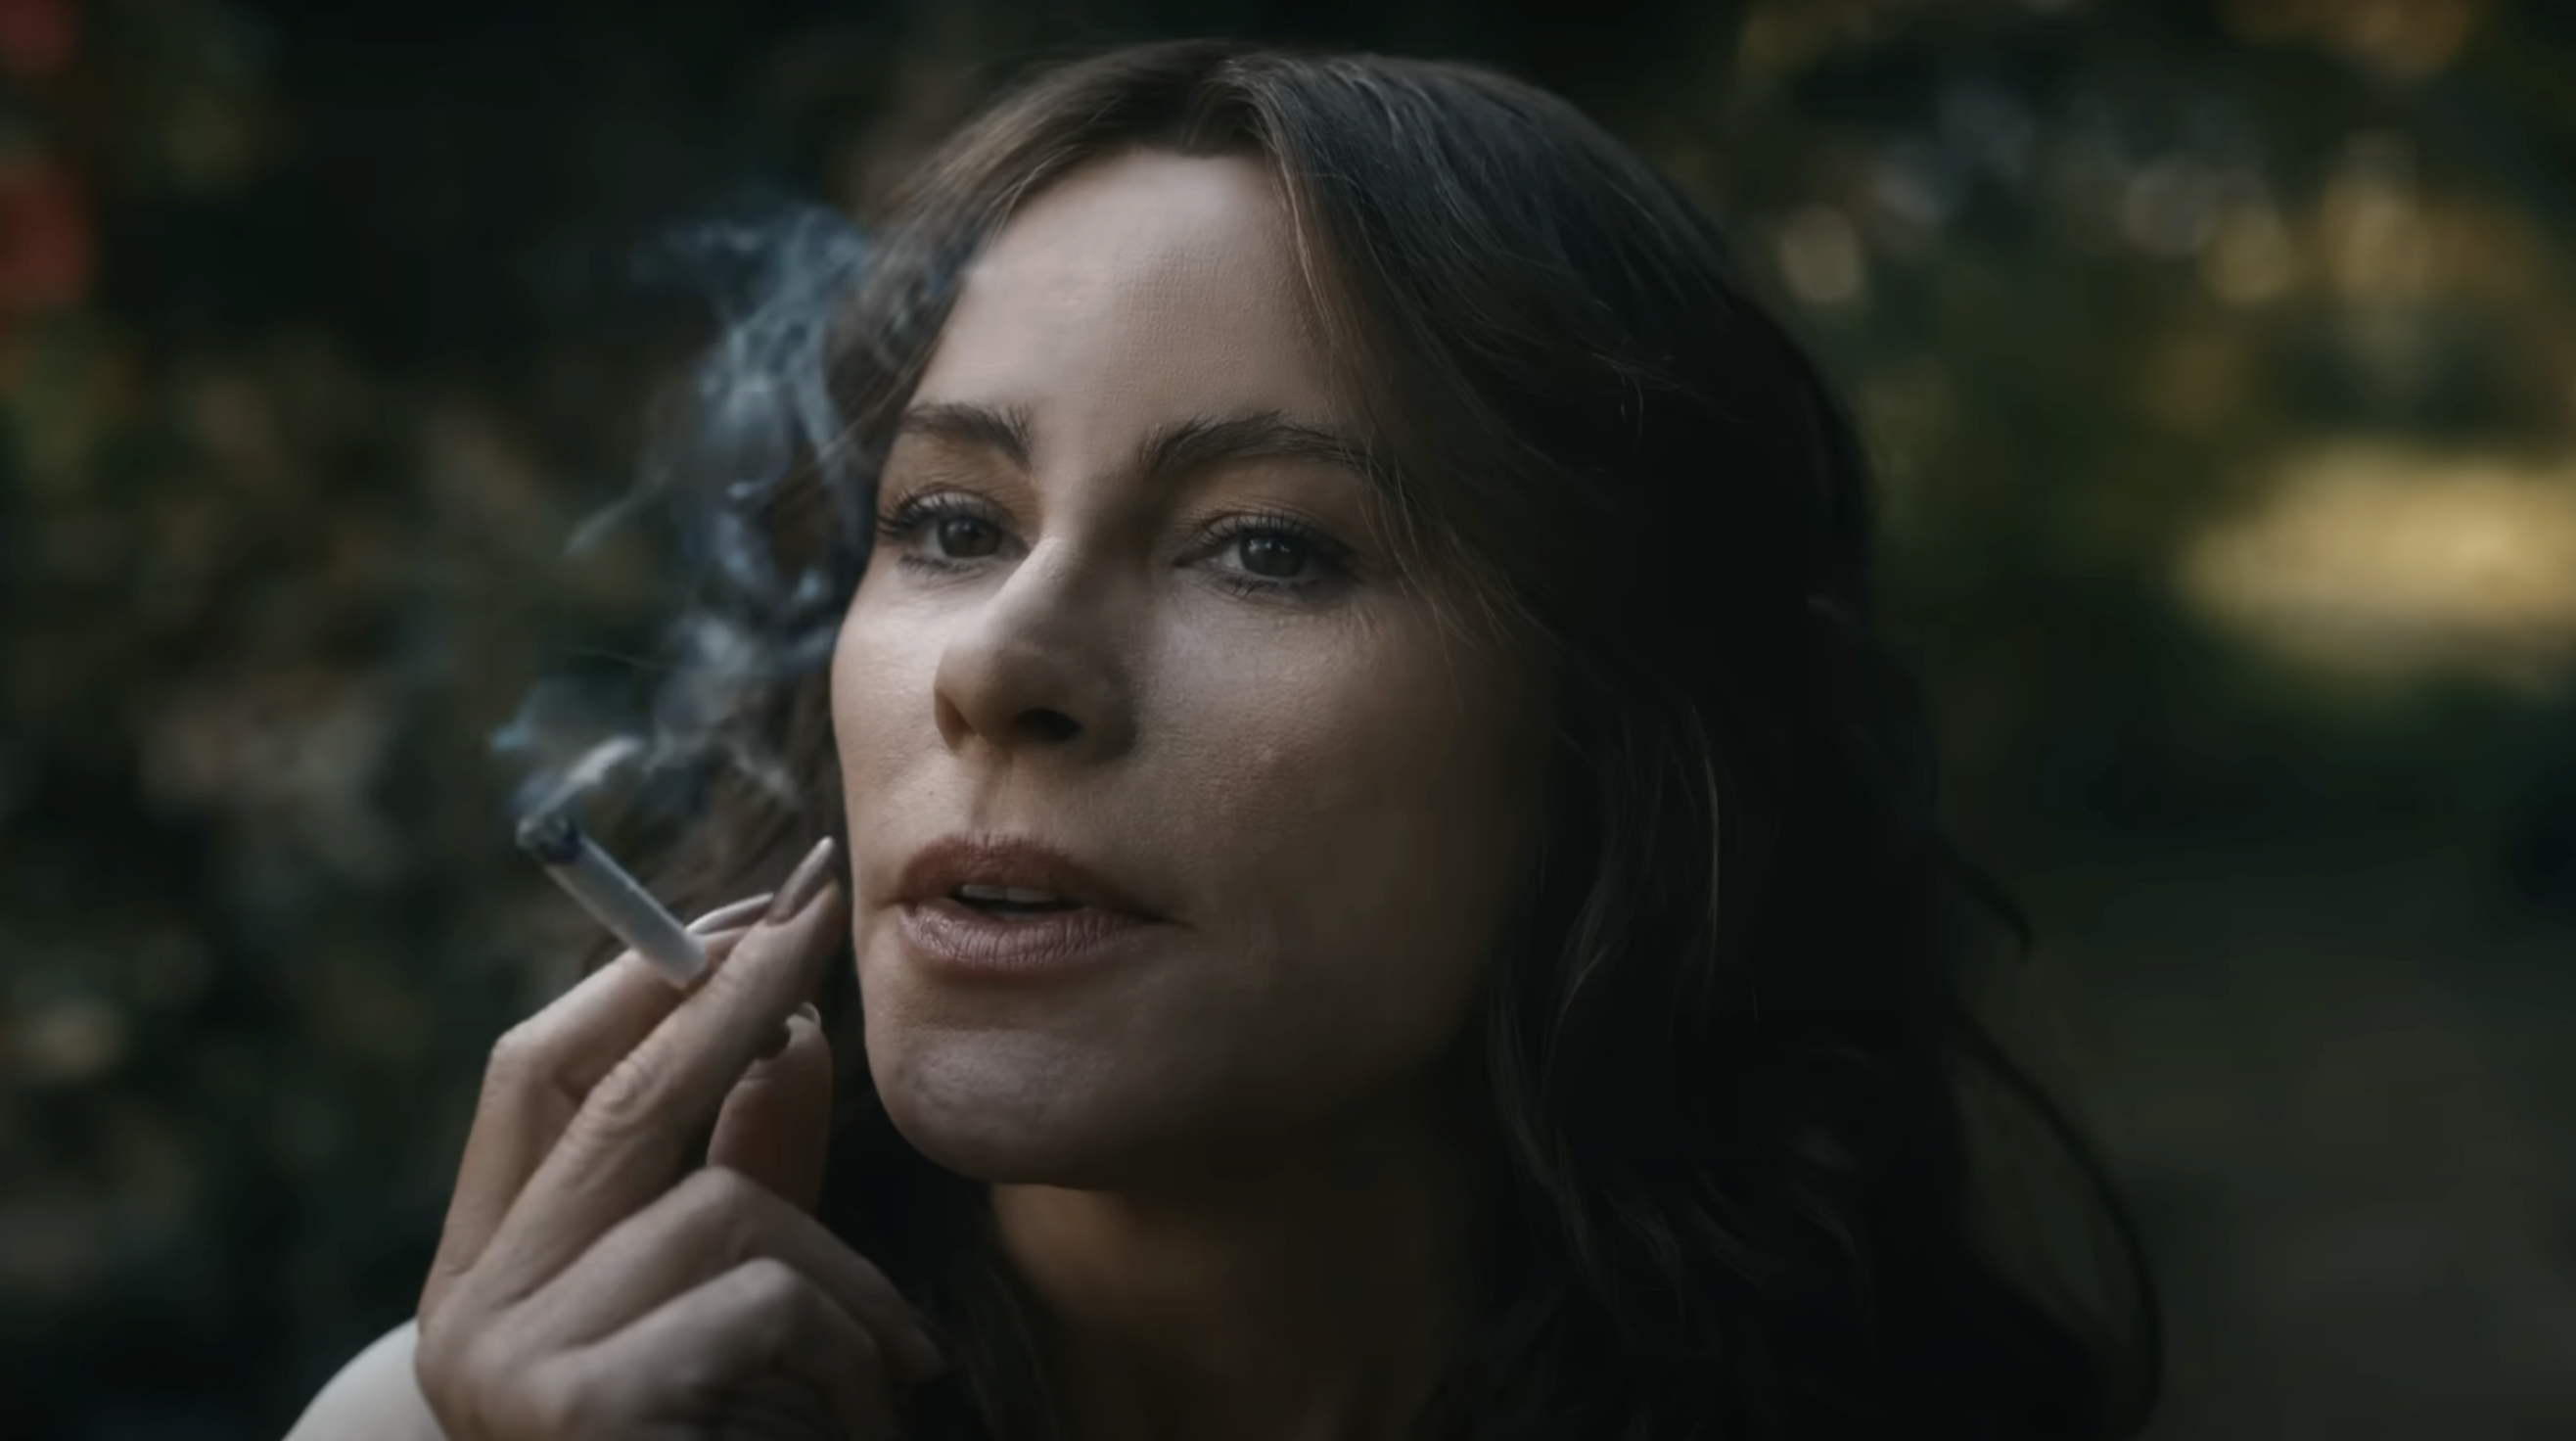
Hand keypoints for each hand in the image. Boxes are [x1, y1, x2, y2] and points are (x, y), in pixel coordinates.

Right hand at [413, 840, 941, 1439]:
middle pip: (614, 1098)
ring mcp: (508, 1364)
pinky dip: (850, 1349)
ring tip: (888, 1370)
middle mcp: (469, 1313)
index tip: (749, 906)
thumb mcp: (733, 1301)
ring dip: (847, 1283)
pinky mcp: (580, 1410)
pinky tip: (862, 1416)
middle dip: (739, 991)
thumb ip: (748, 1171)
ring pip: (724, 1206)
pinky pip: (762, 1300)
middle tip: (823, 905)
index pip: (530, 1076)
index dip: (640, 979)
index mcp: (485, 1269)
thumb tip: (795, 1028)